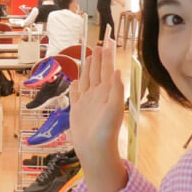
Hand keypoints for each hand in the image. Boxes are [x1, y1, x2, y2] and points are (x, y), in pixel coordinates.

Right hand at [69, 31, 127, 191]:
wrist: (95, 149)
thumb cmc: (107, 131)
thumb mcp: (114, 108)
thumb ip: (116, 89)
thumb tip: (116, 70)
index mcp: (107, 92)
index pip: (107, 69)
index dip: (107, 56)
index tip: (108, 43)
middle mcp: (97, 94)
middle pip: (97, 71)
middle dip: (99, 58)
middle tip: (99, 45)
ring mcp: (87, 101)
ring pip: (87, 79)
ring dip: (88, 68)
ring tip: (90, 56)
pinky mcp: (77, 109)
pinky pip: (76, 94)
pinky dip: (75, 86)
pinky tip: (75, 81)